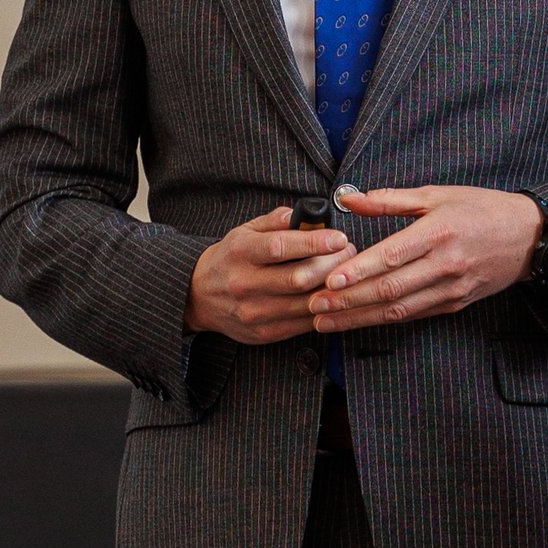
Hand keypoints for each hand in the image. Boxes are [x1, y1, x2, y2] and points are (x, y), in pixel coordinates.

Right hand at [185, 206, 355, 345]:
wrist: (197, 296)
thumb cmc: (230, 259)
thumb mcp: (245, 232)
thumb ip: (277, 220)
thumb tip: (311, 214)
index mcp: (241, 252)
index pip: (281, 247)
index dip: (314, 243)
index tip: (339, 238)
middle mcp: (245, 283)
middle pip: (299, 278)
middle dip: (332, 265)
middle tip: (350, 253)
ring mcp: (254, 312)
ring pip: (306, 304)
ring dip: (334, 289)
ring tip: (347, 273)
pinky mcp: (264, 333)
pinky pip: (304, 323)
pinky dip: (324, 309)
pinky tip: (334, 296)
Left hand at [310, 185, 542, 333]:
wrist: (528, 237)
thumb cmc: (481, 209)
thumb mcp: (438, 194)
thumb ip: (391, 200)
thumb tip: (350, 198)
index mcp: (439, 232)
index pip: (393, 256)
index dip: (359, 271)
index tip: (329, 281)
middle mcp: (446, 264)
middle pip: (390, 289)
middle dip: (348, 301)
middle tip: (315, 307)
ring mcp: (451, 289)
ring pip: (398, 309)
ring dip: (359, 317)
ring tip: (326, 321)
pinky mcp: (454, 304)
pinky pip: (413, 315)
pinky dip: (382, 319)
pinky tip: (358, 320)